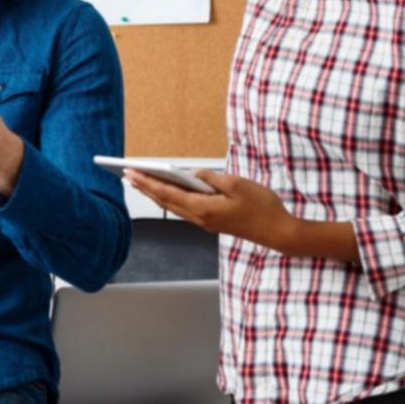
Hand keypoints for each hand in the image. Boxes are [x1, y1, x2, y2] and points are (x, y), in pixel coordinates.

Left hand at [124, 169, 296, 248]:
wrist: (278, 232)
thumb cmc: (261, 207)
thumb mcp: (237, 184)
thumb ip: (212, 178)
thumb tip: (194, 173)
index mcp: (203, 208)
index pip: (167, 193)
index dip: (147, 182)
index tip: (131, 172)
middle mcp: (200, 218)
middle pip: (165, 202)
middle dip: (145, 187)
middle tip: (127, 175)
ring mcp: (205, 222)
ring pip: (173, 207)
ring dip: (155, 194)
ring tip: (141, 182)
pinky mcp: (212, 222)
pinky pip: (184, 209)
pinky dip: (170, 200)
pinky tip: (167, 193)